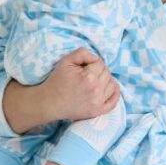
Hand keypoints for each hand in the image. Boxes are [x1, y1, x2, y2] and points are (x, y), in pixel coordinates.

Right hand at [3, 47, 119, 132]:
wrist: (50, 102)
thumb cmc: (57, 80)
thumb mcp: (66, 61)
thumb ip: (82, 53)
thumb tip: (95, 57)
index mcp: (88, 77)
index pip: (100, 63)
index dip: (92, 62)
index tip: (84, 66)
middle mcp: (96, 90)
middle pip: (107, 73)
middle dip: (99, 70)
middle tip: (88, 73)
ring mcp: (98, 102)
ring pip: (112, 85)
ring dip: (106, 80)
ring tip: (96, 80)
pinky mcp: (98, 111)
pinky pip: (113, 102)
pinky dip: (115, 93)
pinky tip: (111, 88)